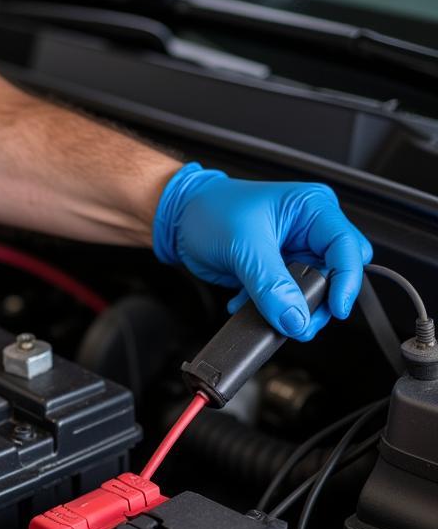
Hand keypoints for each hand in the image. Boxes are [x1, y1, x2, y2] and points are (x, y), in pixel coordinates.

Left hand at [153, 163, 371, 340]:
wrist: (181, 220)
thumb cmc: (210, 211)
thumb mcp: (244, 247)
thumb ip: (271, 285)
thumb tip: (294, 317)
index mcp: (313, 208)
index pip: (347, 247)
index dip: (347, 281)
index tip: (336, 308)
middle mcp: (309, 230)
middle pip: (336, 274)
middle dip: (319, 301)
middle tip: (299, 320)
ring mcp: (294, 252)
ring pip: (311, 292)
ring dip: (290, 309)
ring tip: (266, 315)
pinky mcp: (277, 271)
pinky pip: (286, 299)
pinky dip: (269, 308)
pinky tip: (244, 304)